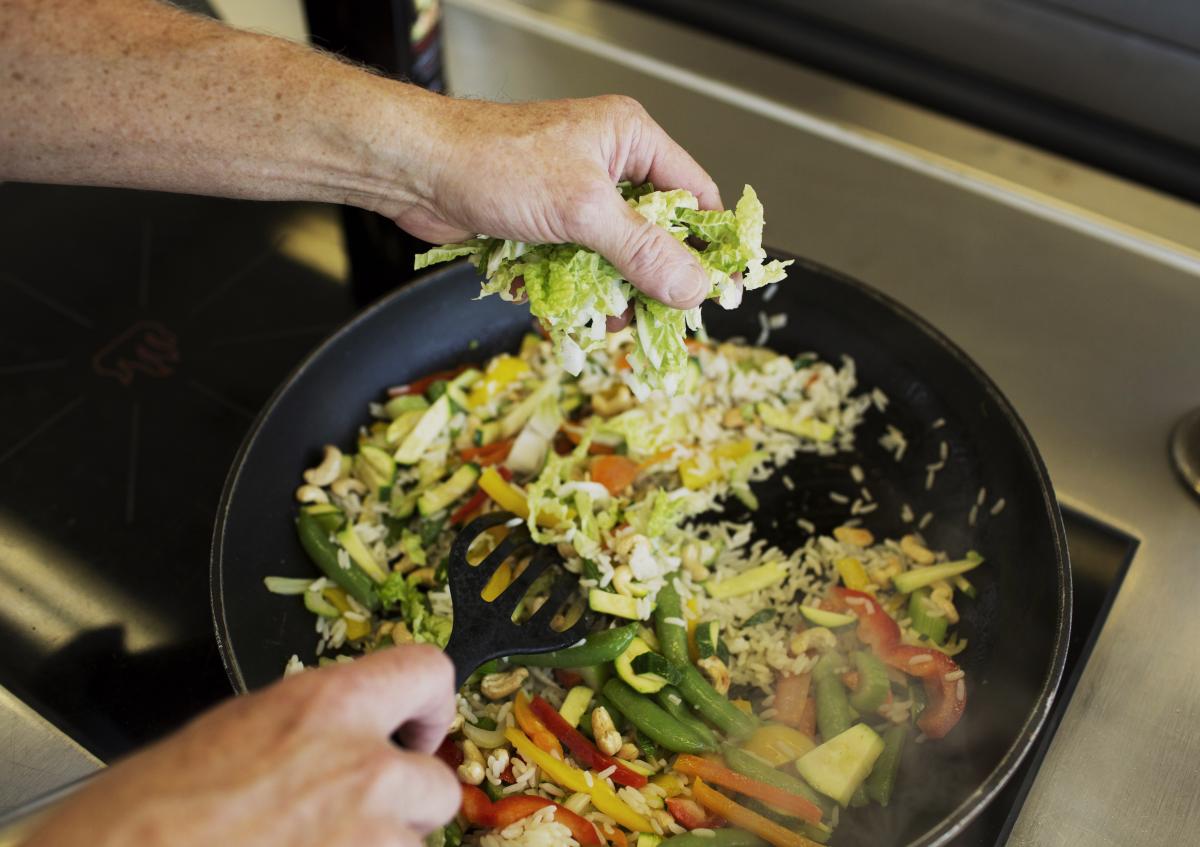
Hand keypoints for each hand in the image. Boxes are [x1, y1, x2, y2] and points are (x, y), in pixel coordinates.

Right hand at [25, 646, 459, 846]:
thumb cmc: (132, 823)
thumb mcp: (226, 739)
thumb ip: (303, 734)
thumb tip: (334, 745)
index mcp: (324, 707)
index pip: (425, 673)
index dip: (427, 706)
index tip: (416, 731)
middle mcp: (363, 770)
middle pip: (436, 785)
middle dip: (402, 809)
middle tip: (350, 822)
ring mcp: (370, 840)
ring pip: (411, 846)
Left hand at [385, 95, 722, 319]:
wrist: (416, 170)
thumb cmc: (493, 162)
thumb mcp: (582, 209)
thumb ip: (641, 250)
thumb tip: (692, 287)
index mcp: (629, 140)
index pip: (694, 195)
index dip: (709, 244)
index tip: (719, 290)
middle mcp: (607, 166)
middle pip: (656, 235)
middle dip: (653, 280)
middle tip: (657, 319)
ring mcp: (575, 198)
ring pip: (615, 259)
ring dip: (610, 294)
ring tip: (607, 324)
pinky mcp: (546, 227)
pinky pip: (577, 268)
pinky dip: (573, 292)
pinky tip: (564, 309)